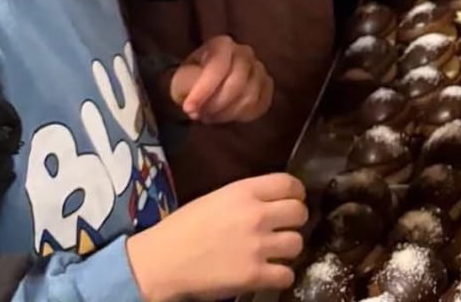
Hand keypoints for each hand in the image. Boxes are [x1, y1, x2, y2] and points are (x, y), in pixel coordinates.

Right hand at [126, 173, 307, 301]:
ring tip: (276, 254)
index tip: (293, 201)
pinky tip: (271, 274)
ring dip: (289, 250)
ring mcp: (257, 246)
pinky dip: (282, 276)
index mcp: (246, 192)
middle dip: (295, 221)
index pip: (290, 184)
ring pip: (297, 243)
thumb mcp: (218, 198)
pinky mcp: (253, 275)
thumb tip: (271, 201)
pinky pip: (286, 275)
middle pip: (300, 212)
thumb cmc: (183, 228)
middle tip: (284, 229)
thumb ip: (247, 197)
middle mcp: (256, 215)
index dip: (296, 194)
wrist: (161, 262)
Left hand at [169, 35, 273, 124]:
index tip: (189, 109)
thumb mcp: (181, 79)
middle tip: (199, 114)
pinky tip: (228, 114)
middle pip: (237, 83)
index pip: (218, 66)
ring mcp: (259, 68)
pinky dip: (242, 116)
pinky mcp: (267, 85)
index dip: (204, 90)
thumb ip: (189, 83)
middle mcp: (245, 52)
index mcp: (222, 44)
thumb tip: (196, 96)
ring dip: (226, 113)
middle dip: (215, 104)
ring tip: (211, 114)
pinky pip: (261, 105)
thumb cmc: (191, 80)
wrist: (202, 87)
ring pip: (249, 97)